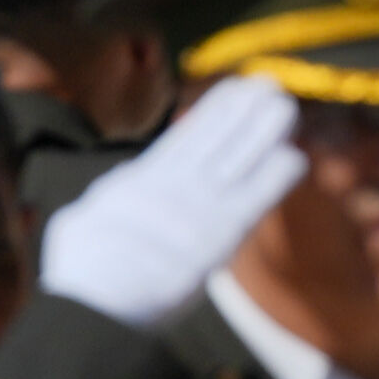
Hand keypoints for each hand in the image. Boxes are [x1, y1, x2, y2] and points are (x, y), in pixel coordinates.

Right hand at [37, 75, 308, 326]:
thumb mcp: (83, 218)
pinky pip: (257, 196)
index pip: (186, 137)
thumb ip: (112, 197)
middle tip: (268, 85)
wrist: (100, 294)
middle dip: (243, 109)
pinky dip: (275, 175)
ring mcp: (201, 204)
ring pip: (239, 156)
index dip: (213, 111)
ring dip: (264, 130)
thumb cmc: (84, 269)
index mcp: (142, 178)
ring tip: (284, 105)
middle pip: (217, 137)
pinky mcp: (222, 232)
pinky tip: (295, 158)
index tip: (232, 91)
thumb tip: (124, 184)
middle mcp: (176, 183)